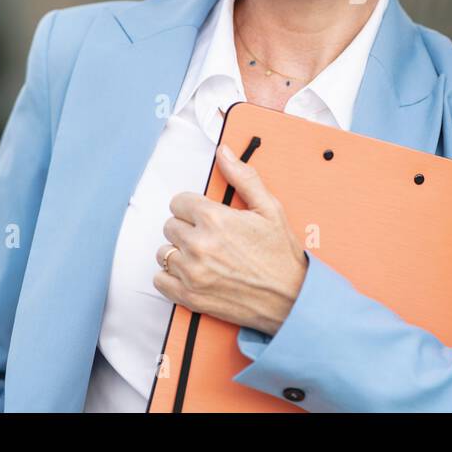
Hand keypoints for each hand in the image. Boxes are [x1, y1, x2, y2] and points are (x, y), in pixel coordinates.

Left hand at [153, 142, 308, 335]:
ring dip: (179, 252)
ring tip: (203, 257)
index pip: (178, 202)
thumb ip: (243, 177)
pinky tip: (192, 274)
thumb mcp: (269, 209)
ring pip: (163, 252)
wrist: (291, 299)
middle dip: (187, 228)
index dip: (193, 207)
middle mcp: (199, 245)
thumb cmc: (281, 255)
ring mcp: (192, 273)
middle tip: (210, 238)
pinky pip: (160, 279)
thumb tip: (224, 153)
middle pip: (170, 226)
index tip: (205, 216)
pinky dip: (171, 277)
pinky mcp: (189, 296)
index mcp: (215, 219)